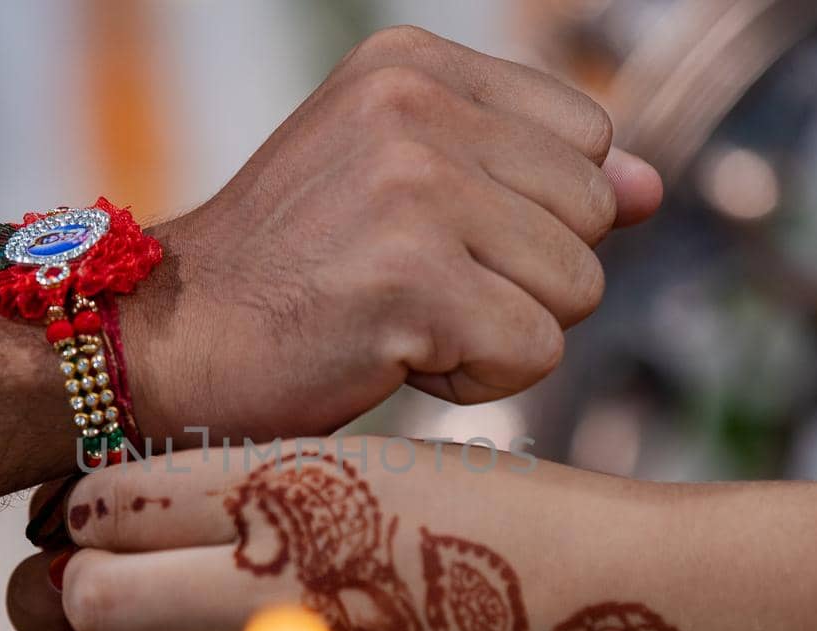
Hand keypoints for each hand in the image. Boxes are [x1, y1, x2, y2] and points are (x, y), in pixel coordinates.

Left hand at [10, 439, 713, 630]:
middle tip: (121, 611)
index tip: (109, 533)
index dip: (90, 521)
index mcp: (294, 486)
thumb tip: (120, 520)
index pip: (107, 501)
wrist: (629, 606)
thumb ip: (255, 486)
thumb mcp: (375, 466)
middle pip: (96, 602)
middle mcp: (292, 579)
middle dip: (89, 607)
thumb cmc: (501, 525)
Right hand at [123, 26, 661, 442]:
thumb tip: (650, 187)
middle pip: (591, 215)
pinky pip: (536, 352)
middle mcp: (416, 106)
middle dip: (521, 276)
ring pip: (578, 286)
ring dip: (501, 330)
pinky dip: (476, 380)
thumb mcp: (404, 186)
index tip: (430, 238)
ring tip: (399, 320)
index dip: (528, 215)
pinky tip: (393, 359)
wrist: (166, 340)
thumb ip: (530, 172)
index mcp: (414, 65)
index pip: (586, 139)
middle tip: (410, 287)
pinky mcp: (413, 279)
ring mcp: (413, 187)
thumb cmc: (287, 273)